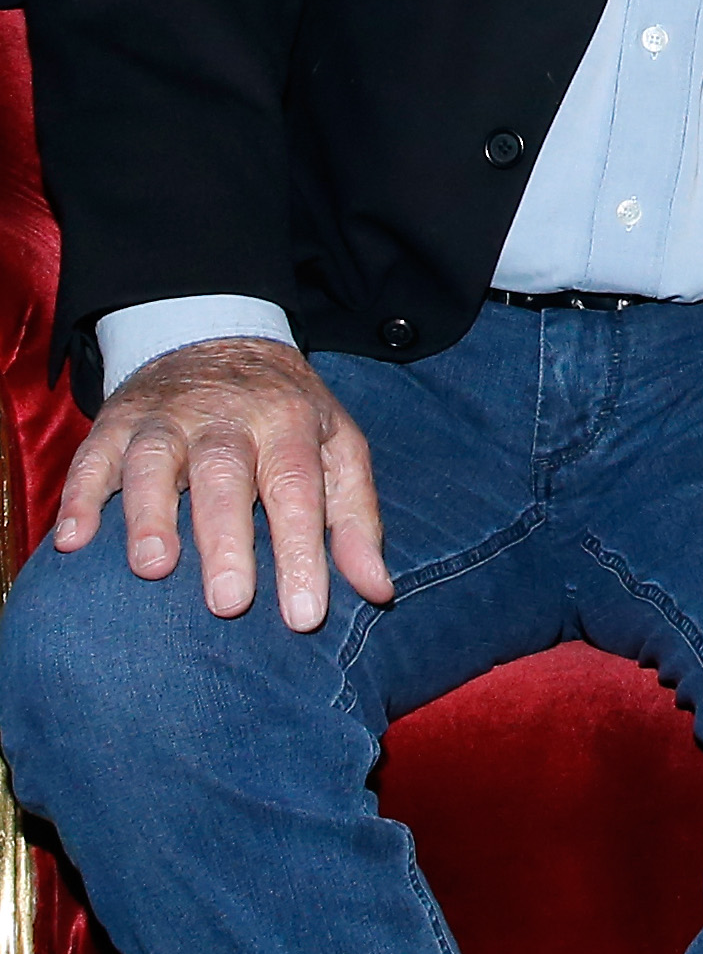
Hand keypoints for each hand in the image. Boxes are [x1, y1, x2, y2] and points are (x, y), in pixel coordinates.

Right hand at [55, 339, 393, 631]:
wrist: (219, 337)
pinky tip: (75, 542)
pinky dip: (80, 496)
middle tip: (229, 603)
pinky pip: (93, 456)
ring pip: (154, 459)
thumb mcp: (338, 448)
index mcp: (288, 423)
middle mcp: (226, 417)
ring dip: (150, 513)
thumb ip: (355, 519)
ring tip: (154, 568)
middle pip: (225, 475)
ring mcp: (166, 418)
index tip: (303, 616)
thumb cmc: (287, 414)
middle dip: (226, 539)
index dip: (301, 552)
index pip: (297, 488)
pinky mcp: (116, 421)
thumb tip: (377, 590)